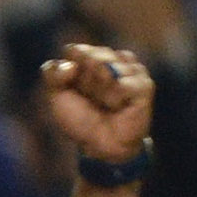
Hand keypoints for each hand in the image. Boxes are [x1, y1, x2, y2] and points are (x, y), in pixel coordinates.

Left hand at [40, 45, 153, 167]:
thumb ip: (52, 74)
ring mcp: (132, 69)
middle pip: (91, 56)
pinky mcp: (144, 84)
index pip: (74, 50)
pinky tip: (117, 107)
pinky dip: (114, 98)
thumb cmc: (80, 119)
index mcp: (93, 57)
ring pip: (107, 67)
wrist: (100, 145)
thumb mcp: (57, 96)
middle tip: (91, 99)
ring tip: (105, 105)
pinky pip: (122, 83)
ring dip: (99, 91)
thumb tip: (70, 65)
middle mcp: (114, 58)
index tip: (74, 89)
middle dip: (84, 82)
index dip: (69, 73)